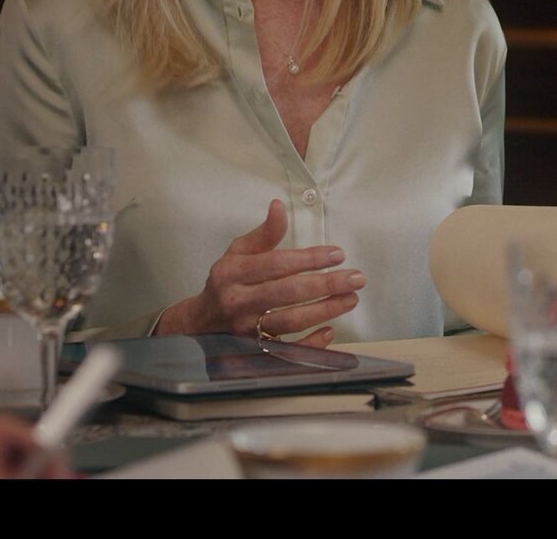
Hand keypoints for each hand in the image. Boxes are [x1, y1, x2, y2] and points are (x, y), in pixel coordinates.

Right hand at [155, 199, 364, 347]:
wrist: (201, 322)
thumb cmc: (227, 281)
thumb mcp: (238, 252)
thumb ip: (264, 233)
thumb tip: (279, 206)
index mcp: (233, 273)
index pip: (276, 264)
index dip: (309, 259)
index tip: (338, 254)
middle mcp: (238, 302)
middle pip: (287, 294)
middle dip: (325, 285)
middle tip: (356, 279)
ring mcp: (245, 330)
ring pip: (290, 322)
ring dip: (324, 311)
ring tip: (351, 299)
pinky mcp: (253, 351)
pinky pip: (285, 350)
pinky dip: (310, 344)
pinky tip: (331, 331)